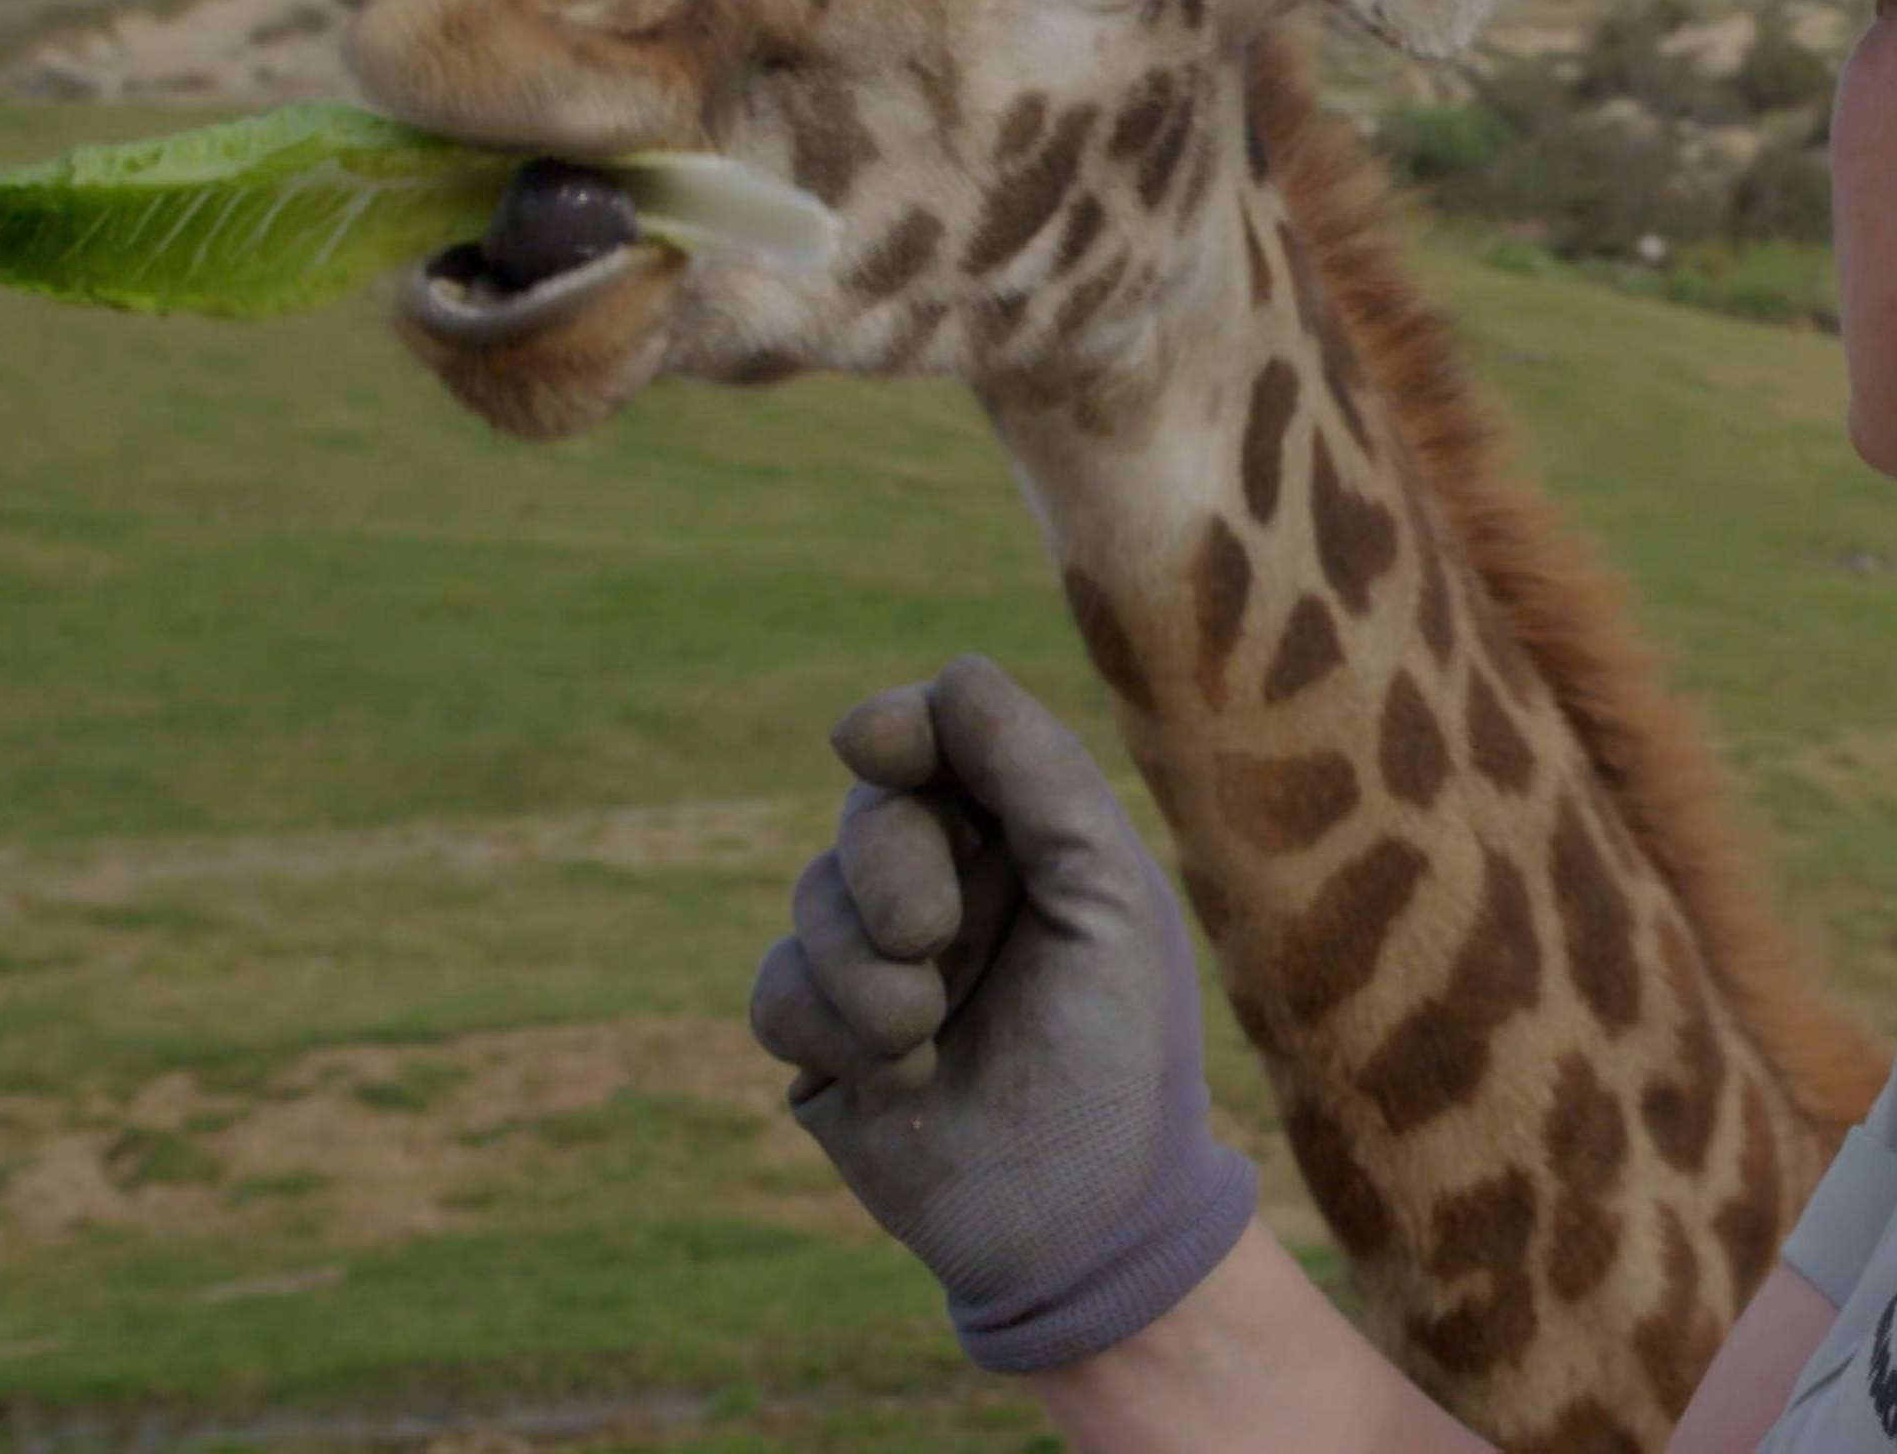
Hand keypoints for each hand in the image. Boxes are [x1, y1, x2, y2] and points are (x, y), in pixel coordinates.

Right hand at [749, 656, 1258, 1373]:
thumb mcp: (1106, 900)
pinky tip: (906, 1080)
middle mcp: (949, 886)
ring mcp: (879, 963)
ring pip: (811, 902)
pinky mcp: (824, 1043)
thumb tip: (952, 674)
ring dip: (866, 972)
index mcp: (1025, 840)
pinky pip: (778, 992)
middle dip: (891, 869)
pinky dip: (832, 1031)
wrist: (1082, 1222)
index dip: (898, 730)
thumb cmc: (1118, 1053)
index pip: (940, 742)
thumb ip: (1041, 778)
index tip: (870, 743)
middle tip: (932, 938)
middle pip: (870, 814)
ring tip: (926, 1035)